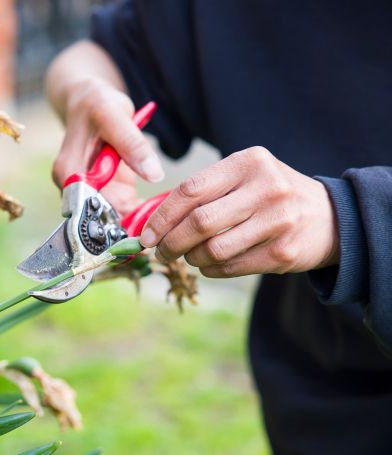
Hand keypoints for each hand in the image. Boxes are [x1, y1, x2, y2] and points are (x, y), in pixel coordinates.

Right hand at [51, 77, 164, 215]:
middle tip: (160, 230)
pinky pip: (123, 210)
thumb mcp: (114, 115)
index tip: (141, 227)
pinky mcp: (106, 191)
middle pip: (99, 218)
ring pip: (113, 219)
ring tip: (164, 224)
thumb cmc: (96, 104)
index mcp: (68, 172)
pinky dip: (140, 214)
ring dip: (137, 223)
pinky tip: (160, 213)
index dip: (111, 221)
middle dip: (127, 226)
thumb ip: (132, 144)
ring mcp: (91, 191)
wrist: (90, 102)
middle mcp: (75, 187)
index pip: (87, 207)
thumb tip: (153, 175)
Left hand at [139, 146, 338, 277]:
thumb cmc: (268, 196)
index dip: (161, 217)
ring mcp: (278, 220)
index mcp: (248, 162)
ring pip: (213, 250)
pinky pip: (231, 267)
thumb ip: (203, 193)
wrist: (329, 218)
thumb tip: (151, 222)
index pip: (190, 190)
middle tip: (161, 252)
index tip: (146, 236)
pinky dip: (212, 270)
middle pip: (199, 222)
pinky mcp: (284, 252)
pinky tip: (210, 264)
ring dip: (192, 258)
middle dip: (171, 243)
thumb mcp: (242, 178)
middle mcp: (266, 187)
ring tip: (190, 256)